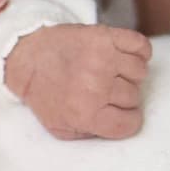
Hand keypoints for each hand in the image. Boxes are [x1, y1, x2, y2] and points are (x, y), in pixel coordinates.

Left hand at [4, 25, 150, 140]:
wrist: (28, 56)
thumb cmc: (46, 93)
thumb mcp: (60, 129)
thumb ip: (91, 135)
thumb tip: (118, 129)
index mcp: (85, 113)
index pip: (130, 123)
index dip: (127, 120)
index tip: (118, 113)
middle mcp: (95, 86)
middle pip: (134, 97)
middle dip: (122, 97)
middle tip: (105, 89)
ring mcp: (102, 58)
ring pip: (140, 72)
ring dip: (129, 74)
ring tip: (112, 72)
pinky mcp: (104, 35)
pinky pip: (141, 45)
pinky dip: (139, 51)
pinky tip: (124, 56)